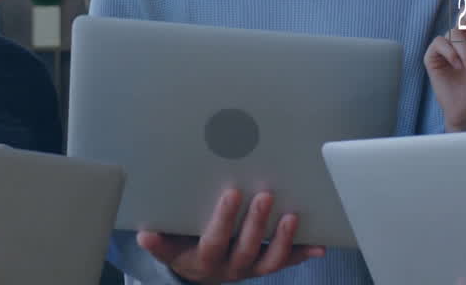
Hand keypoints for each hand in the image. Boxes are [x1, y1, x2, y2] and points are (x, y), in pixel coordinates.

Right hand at [135, 189, 325, 283]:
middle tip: (265, 195)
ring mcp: (250, 268)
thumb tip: (145, 235)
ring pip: (269, 260)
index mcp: (203, 260)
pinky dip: (303, 254)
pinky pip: (285, 262)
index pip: (214, 241)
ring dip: (283, 240)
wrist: (196, 271)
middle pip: (246, 249)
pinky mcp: (264, 266)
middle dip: (257, 223)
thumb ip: (160, 241)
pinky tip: (320, 245)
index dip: (223, 220)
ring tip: (292, 217)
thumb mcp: (168, 245)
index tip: (232, 194)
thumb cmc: (182, 247)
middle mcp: (229, 268)